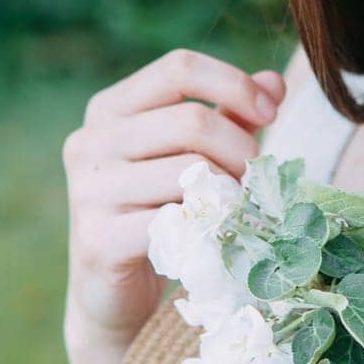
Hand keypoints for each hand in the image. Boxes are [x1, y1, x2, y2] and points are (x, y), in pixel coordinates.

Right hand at [62, 49, 286, 354]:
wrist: (111, 295)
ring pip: (189, 170)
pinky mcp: (98, 238)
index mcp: (109, 109)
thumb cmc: (158, 212)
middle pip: (192, 120)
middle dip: (240, 148)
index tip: (271, 112)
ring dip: (230, 190)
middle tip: (254, 178)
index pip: (179, 68)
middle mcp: (90, 141)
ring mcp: (89, 190)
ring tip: (237, 208)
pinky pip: (174, 219)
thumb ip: (231, 116)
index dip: (233, 84)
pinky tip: (215, 237)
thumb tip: (274, 82)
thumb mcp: (193, 155)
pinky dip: (208, 226)